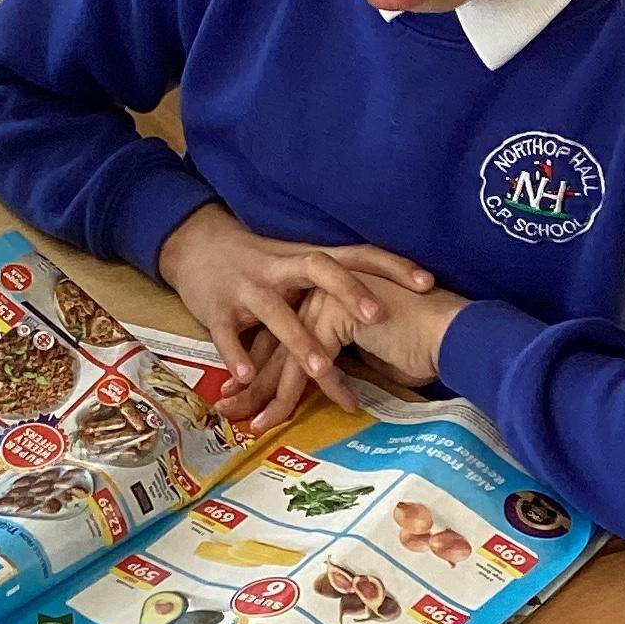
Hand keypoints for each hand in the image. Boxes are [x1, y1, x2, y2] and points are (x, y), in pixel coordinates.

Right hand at [156, 206, 434, 421]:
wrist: (196, 246)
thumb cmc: (261, 264)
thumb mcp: (301, 266)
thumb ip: (339, 287)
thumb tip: (395, 308)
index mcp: (307, 258)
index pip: (356, 255)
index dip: (392, 267)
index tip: (428, 283)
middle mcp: (280, 268)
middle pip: (319, 271)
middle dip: (347, 292)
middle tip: (377, 316)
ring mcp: (247, 288)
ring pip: (274, 312)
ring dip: (297, 340)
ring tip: (319, 368)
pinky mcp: (217, 310)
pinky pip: (226, 333)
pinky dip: (234, 355)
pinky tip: (245, 377)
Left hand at [227, 276, 468, 434]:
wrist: (456, 333)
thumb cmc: (424, 346)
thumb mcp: (372, 354)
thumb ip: (344, 358)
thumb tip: (328, 383)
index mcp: (328, 295)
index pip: (287, 334)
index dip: (266, 367)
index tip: (246, 394)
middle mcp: (321, 291)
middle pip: (276, 342)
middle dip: (253, 382)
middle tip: (229, 410)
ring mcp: (325, 299)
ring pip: (285, 354)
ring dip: (266, 395)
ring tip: (249, 424)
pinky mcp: (335, 316)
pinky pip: (307, 364)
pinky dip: (295, 395)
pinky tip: (273, 420)